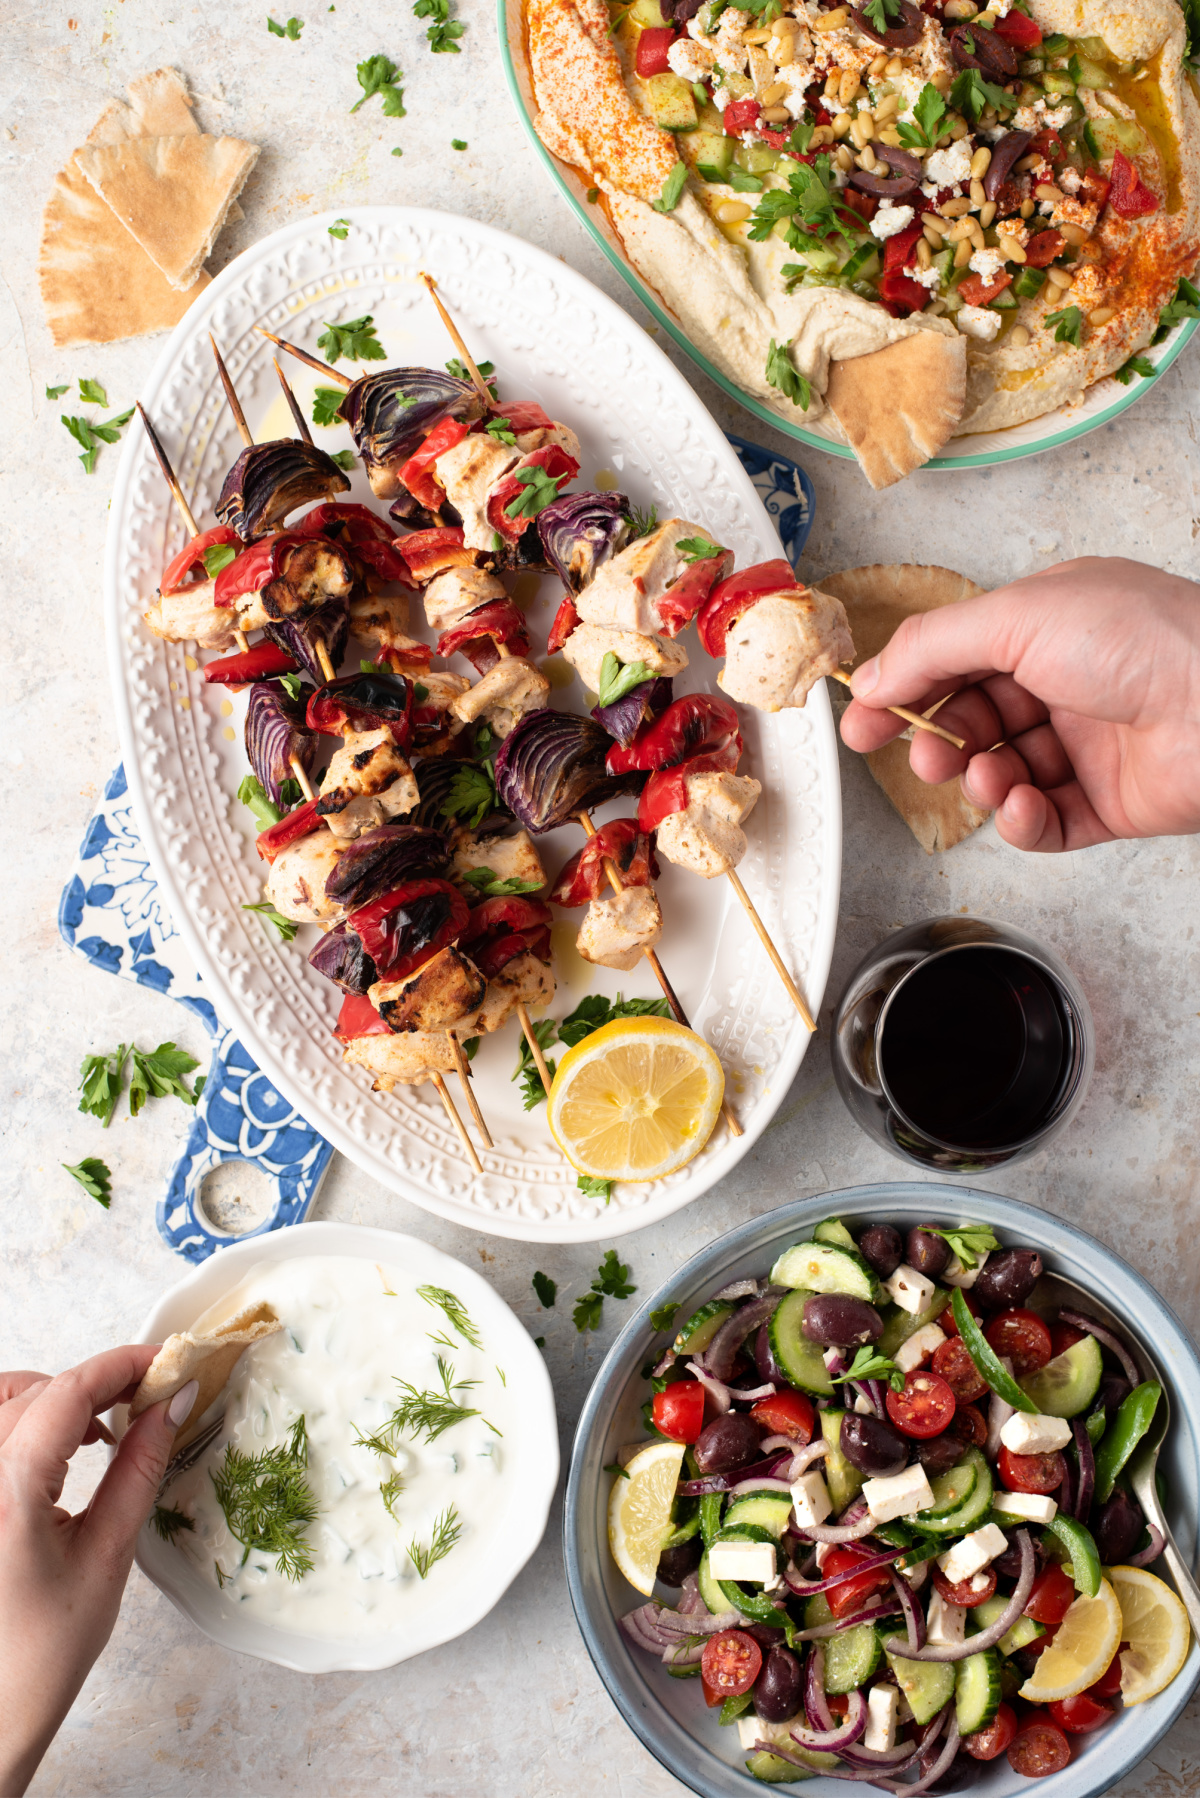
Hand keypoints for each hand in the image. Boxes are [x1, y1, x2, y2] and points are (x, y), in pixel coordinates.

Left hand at [0, 1348, 194, 1795]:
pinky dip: (24, 1420)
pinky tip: (60, 1450)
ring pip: (1, 1400)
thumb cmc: (42, 1653)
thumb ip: (139, 1468)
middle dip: (94, 1382)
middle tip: (147, 1397)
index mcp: (7, 1494)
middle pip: (34, 1390)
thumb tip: (171, 1405)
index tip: (164, 1363)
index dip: (121, 1365)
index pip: (67, 1393)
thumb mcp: (108, 1555)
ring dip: (53, 1397)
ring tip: (99, 1428)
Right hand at [839, 557, 1199, 851]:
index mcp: (1049, 624)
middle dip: (940, 742)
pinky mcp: (1109, 802)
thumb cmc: (1151, 640)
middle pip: (973, 720)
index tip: (864, 721)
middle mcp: (1069, 681)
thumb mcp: (1019, 616)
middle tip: (925, 756)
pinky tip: (1023, 806)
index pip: (956, 659)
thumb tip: (875, 675)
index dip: (906, 690)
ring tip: (986, 777)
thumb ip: (933, 647)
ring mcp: (1090, 744)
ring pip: (1002, 775)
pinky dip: (1023, 821)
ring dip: (982, 781)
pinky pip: (1044, 823)